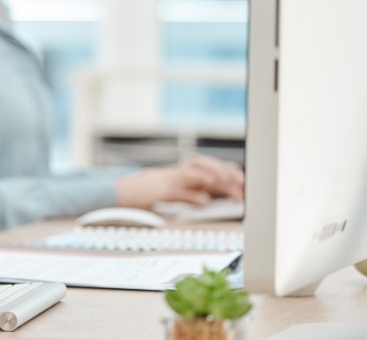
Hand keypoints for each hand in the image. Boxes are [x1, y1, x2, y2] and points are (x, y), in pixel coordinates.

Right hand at [115, 154, 244, 208]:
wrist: (121, 191)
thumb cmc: (148, 192)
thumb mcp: (174, 192)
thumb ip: (192, 194)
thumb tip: (210, 200)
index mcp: (185, 171)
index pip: (212, 167)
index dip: (230, 174)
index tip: (245, 185)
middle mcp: (180, 171)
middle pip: (209, 166)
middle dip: (228, 176)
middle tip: (243, 188)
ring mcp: (171, 177)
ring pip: (197, 172)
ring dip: (215, 178)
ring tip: (230, 187)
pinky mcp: (161, 188)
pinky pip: (179, 189)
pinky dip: (193, 194)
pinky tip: (205, 200)